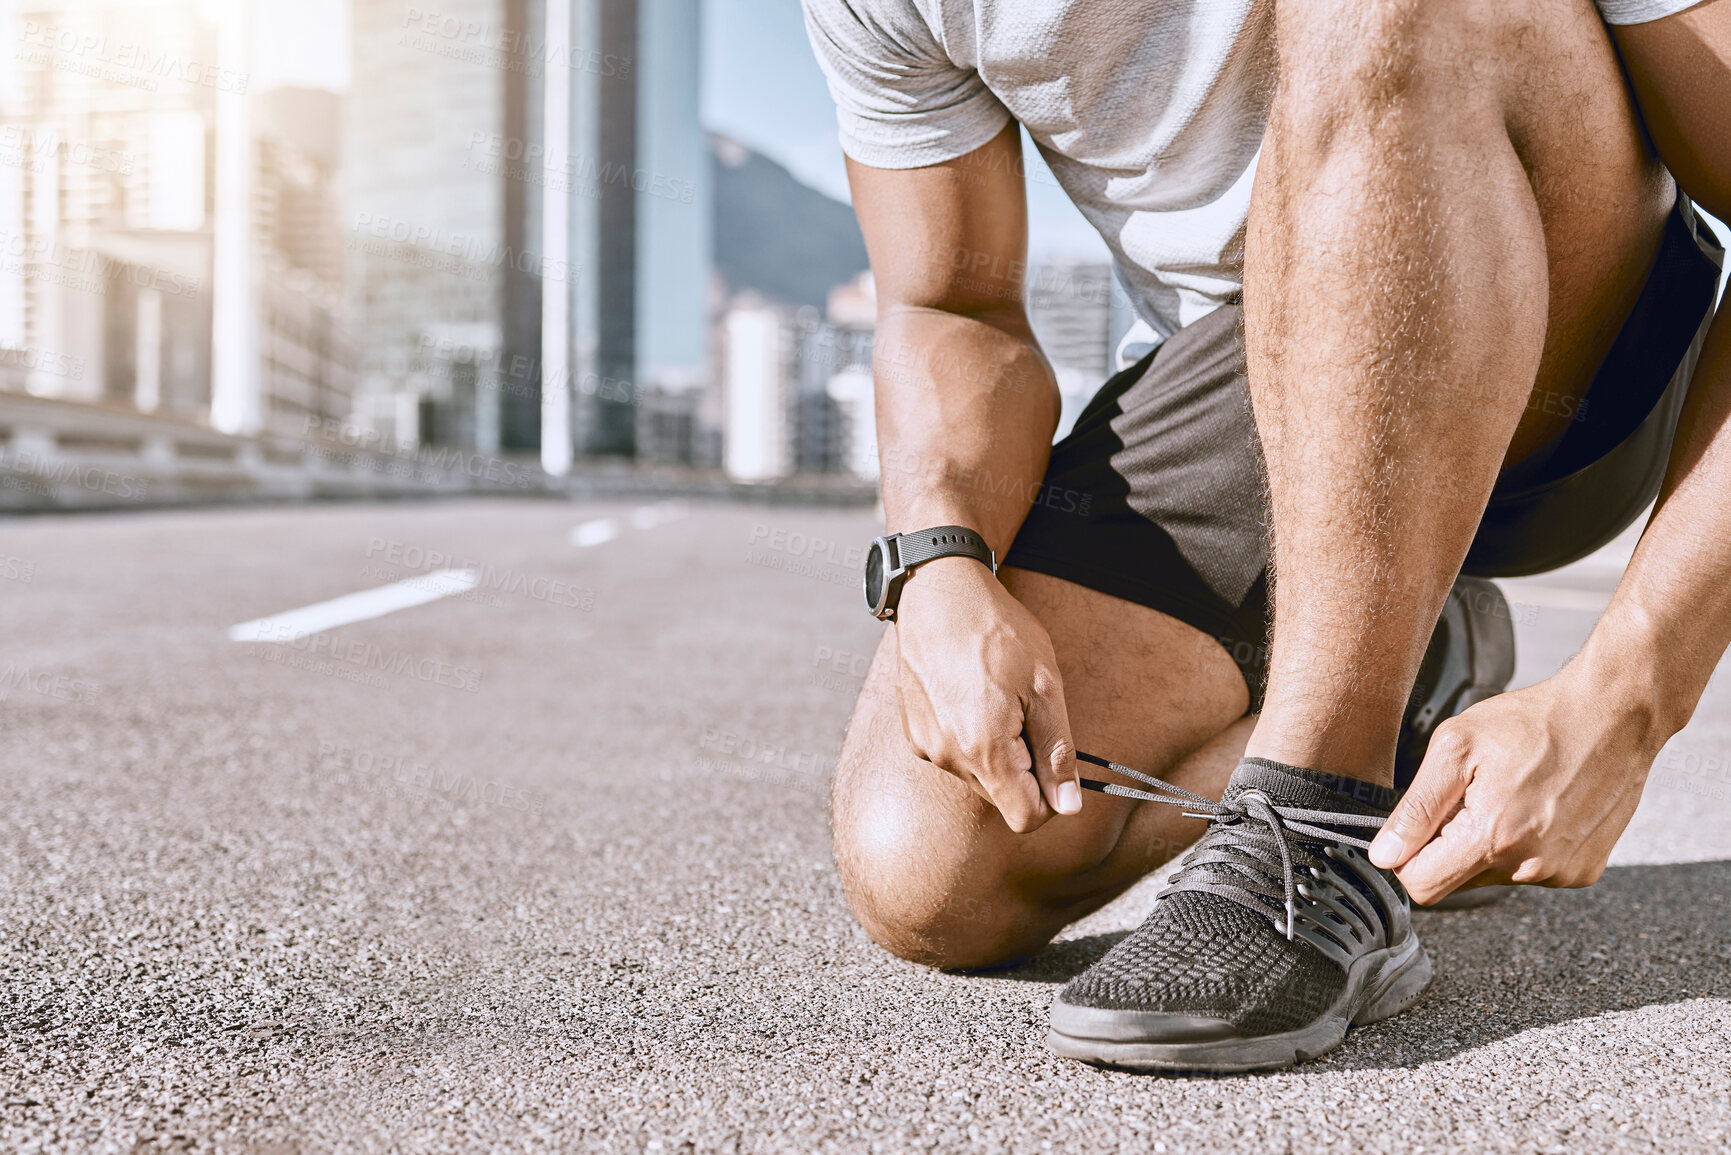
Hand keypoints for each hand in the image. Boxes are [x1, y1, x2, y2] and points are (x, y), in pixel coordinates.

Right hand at [892, 556, 1081, 832]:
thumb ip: (1057, 751)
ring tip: (997, 696)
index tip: (1055, 761)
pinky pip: (954, 754)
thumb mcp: (1045, 687)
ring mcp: (926, 746)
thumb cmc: (995, 631)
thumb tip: (1069, 805)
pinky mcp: (914, 733)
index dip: (1051, 799)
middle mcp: (948, 757)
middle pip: (1001, 797)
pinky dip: (970, 736)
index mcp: (984, 749)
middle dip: (1024, 769)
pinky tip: (971, 695)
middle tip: (1027, 712)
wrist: (938, 592)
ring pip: (978, 776)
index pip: (1025, 817)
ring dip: (997, 751)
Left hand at [1367, 665, 1665, 904]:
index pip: (1423, 885)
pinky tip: (1535, 805)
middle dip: (1448, 846)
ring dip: (1487, 843)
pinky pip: (1531, 870)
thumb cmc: (1534, 721)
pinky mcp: (1584, 870)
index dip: (1407, 858)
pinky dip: (1522, 844)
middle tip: (1469, 796)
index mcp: (1492, 838)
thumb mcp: (1456, 748)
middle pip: (1456, 881)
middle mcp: (1531, 867)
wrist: (1614, 713)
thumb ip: (1416, 809)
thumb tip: (1385, 855)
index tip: (1414, 828)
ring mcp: (1562, 872)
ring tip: (1508, 793)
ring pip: (1493, 875)